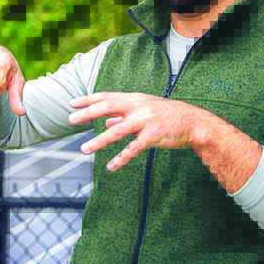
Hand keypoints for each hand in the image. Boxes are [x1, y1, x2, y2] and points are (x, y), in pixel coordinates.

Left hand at [68, 92, 209, 170]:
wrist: (193, 122)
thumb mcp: (144, 110)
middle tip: (70, 119)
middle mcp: (137, 107)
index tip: (71, 103)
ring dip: (100, 141)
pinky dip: (122, 158)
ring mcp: (145, 121)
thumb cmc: (165, 115)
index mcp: (133, 99)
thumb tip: (106, 123)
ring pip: (118, 131)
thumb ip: (124, 116)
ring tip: (84, 149)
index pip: (106, 97)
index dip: (88, 99)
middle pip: (108, 107)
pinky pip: (134, 148)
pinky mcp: (154, 136)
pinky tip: (111, 166)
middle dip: (88, 113)